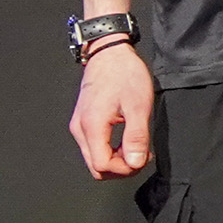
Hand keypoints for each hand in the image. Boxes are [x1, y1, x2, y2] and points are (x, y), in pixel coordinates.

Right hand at [70, 42, 154, 178]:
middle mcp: (80, 129)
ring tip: (137, 146)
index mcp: (92, 126)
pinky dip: (111, 150)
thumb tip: (134, 163)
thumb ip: (136, 137)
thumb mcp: (138, 106)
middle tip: (141, 155)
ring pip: (94, 158)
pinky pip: (95, 146)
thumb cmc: (124, 73)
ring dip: (116, 159)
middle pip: (96, 166)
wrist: (109, 53)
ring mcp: (80, 125)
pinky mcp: (84, 121)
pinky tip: (127, 140)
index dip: (125, 169)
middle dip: (120, 168)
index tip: (143, 159)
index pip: (102, 165)